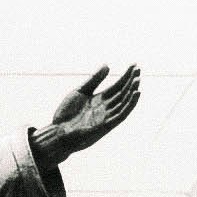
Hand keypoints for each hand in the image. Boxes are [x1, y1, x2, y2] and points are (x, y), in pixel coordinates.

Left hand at [31, 60, 139, 174]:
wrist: (58, 131)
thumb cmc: (66, 113)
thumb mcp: (80, 91)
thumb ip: (94, 80)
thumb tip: (107, 65)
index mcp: (100, 99)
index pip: (117, 86)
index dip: (126, 76)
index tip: (134, 65)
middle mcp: (106, 107)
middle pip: (123, 93)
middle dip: (131, 81)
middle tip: (138, 69)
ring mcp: (107, 116)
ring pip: (124, 103)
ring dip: (132, 91)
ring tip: (138, 80)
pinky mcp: (106, 125)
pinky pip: (121, 114)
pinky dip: (130, 105)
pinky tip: (135, 94)